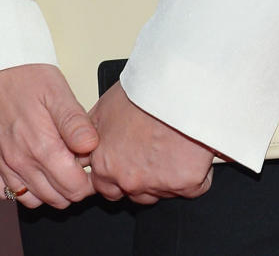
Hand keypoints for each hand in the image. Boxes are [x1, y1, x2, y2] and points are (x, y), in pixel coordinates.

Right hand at [0, 63, 97, 208]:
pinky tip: (30, 172)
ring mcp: (2, 163)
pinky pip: (4, 192)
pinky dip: (20, 189)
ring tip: (57, 168)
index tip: (91, 167)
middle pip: (56, 198)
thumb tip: (92, 147)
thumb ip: (75, 123)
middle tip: (77, 165)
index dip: (89, 181)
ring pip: (31, 199)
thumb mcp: (57, 90)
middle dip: (72, 187)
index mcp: (42, 146)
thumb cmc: (23, 72)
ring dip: (49, 191)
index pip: (74, 188)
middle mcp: (20, 161)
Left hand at [88, 80, 214, 204]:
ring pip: (162, 191)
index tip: (127, 160)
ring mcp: (157, 185)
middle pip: (134, 192)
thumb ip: (92, 132)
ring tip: (174, 143)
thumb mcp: (105, 106)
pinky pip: (193, 186)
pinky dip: (195, 172)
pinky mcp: (185, 184)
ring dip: (168, 175)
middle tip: (154, 150)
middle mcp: (128, 179)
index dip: (117, 172)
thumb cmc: (144, 90)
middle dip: (142, 177)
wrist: (179, 85)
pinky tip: (192, 149)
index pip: (104, 185)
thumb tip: (84, 142)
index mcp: (105, 162)